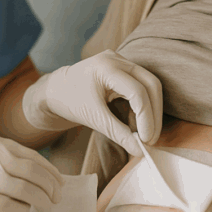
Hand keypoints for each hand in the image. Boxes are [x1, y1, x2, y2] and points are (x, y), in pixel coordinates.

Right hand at [0, 132, 63, 211]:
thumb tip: (32, 173)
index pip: (28, 154)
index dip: (47, 168)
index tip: (58, 180)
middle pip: (31, 170)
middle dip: (49, 184)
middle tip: (57, 195)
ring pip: (25, 187)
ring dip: (41, 199)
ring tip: (47, 206)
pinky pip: (11, 204)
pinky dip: (23, 209)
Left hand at [21, 50, 162, 155]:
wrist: (57, 91)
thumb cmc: (69, 101)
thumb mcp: (93, 118)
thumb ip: (118, 134)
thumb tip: (140, 151)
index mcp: (106, 67)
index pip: (137, 91)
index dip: (146, 118)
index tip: (146, 141)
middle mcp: (117, 59)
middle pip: (150, 84)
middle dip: (154, 114)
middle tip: (151, 140)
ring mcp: (121, 62)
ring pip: (150, 85)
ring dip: (151, 111)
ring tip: (143, 135)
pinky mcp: (124, 70)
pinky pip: (142, 87)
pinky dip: (143, 107)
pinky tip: (136, 124)